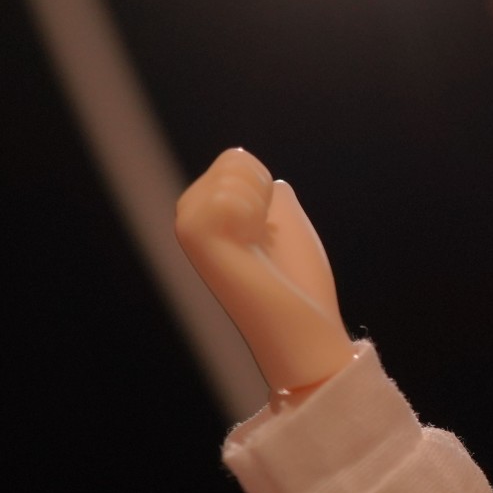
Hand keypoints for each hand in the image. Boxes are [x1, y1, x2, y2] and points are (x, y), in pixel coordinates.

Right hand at [175, 147, 353, 398]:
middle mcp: (191, 219)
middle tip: (264, 242)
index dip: (267, 189)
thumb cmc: (298, 287)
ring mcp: (190, 228)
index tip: (268, 233)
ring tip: (257, 247)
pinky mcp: (195, 238)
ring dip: (260, 206)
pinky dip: (253, 213)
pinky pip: (228, 191)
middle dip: (264, 193)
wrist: (301, 333)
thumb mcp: (287, 228)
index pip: (236, 160)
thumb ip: (271, 198)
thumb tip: (265, 176)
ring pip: (231, 171)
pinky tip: (251, 247)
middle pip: (233, 160)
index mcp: (209, 216)